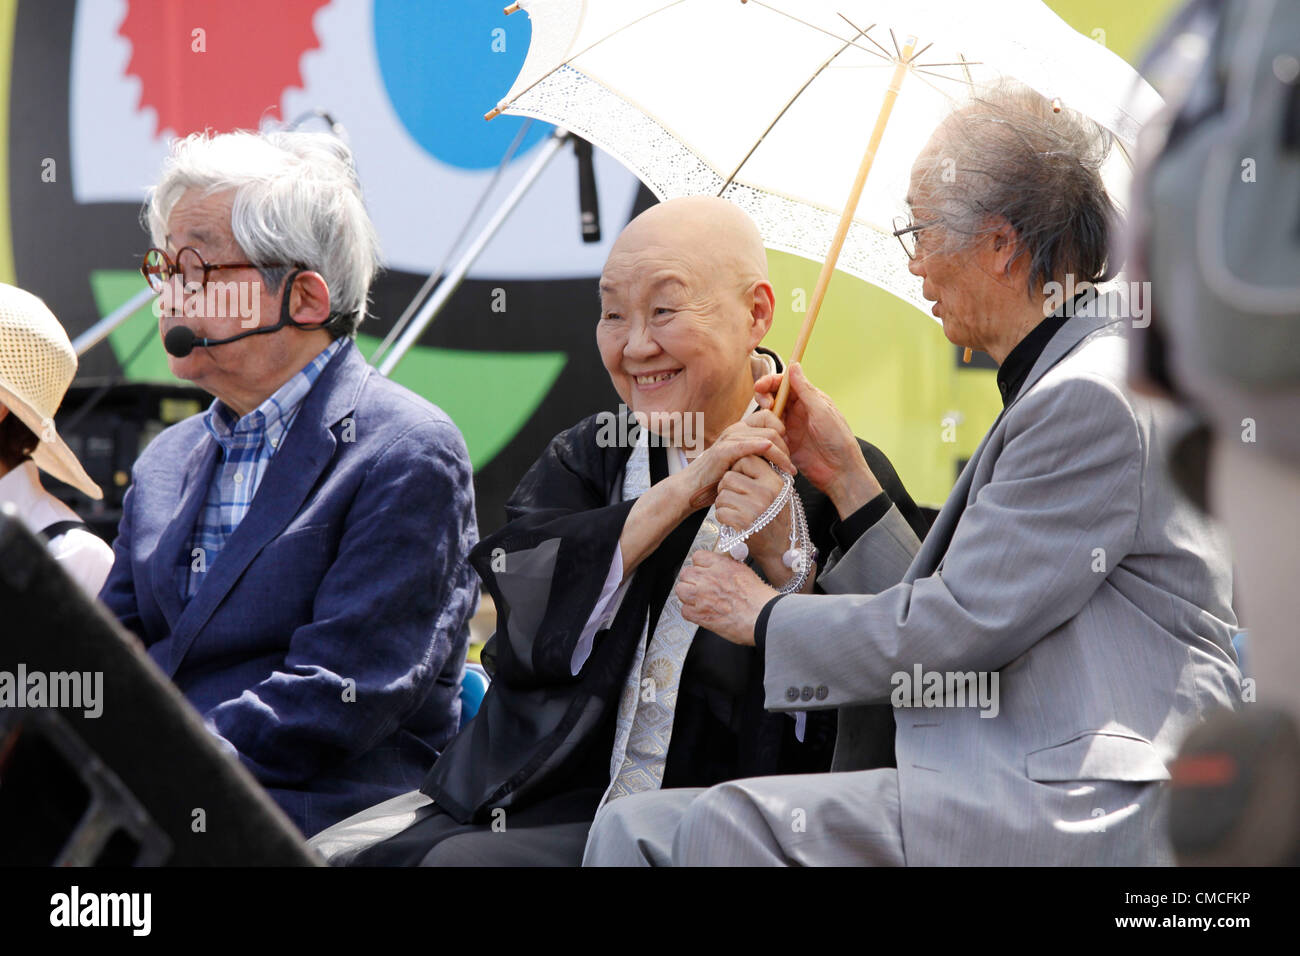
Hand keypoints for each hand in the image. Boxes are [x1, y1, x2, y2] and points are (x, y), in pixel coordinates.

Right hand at [676, 420, 792, 511]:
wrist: (693, 487)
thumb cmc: (718, 477)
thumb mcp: (742, 461)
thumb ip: (757, 454)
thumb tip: (779, 455)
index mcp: (741, 429)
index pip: (770, 417)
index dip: (783, 432)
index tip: (787, 454)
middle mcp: (736, 430)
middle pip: (773, 427)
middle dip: (787, 447)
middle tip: (790, 467)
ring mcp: (729, 439)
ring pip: (767, 437)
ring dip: (782, 455)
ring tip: (788, 471)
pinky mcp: (723, 452)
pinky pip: (746, 445)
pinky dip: (761, 447)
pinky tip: (770, 453)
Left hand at [676, 549, 776, 646]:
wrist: (763, 617)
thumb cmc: (759, 599)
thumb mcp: (744, 571)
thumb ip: (728, 567)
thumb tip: (721, 567)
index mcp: (721, 565)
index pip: (697, 557)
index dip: (699, 565)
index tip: (702, 571)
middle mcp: (708, 578)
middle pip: (686, 573)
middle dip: (691, 580)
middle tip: (700, 587)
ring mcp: (701, 596)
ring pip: (680, 590)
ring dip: (687, 595)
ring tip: (698, 600)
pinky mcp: (700, 614)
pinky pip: (684, 610)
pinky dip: (691, 613)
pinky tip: (701, 613)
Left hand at [714, 454, 791, 581]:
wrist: (781, 549)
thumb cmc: (775, 517)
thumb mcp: (777, 491)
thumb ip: (764, 473)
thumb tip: (745, 452)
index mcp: (774, 480)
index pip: (746, 459)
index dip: (738, 468)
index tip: (742, 480)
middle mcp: (766, 492)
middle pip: (729, 477)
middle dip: (727, 488)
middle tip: (737, 499)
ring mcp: (755, 507)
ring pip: (722, 495)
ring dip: (724, 504)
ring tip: (737, 511)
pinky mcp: (743, 523)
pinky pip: (720, 511)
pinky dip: (723, 517)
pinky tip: (734, 522)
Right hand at [753, 363, 881, 516]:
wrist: (839, 471)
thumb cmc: (837, 439)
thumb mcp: (821, 411)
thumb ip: (805, 390)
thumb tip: (794, 365)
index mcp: (808, 399)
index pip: (785, 383)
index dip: (771, 382)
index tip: (761, 386)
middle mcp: (797, 410)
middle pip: (773, 396)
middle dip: (764, 396)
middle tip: (764, 405)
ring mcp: (789, 426)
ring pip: (768, 414)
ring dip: (764, 415)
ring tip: (768, 423)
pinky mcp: (784, 442)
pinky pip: (768, 432)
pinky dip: (764, 431)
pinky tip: (768, 436)